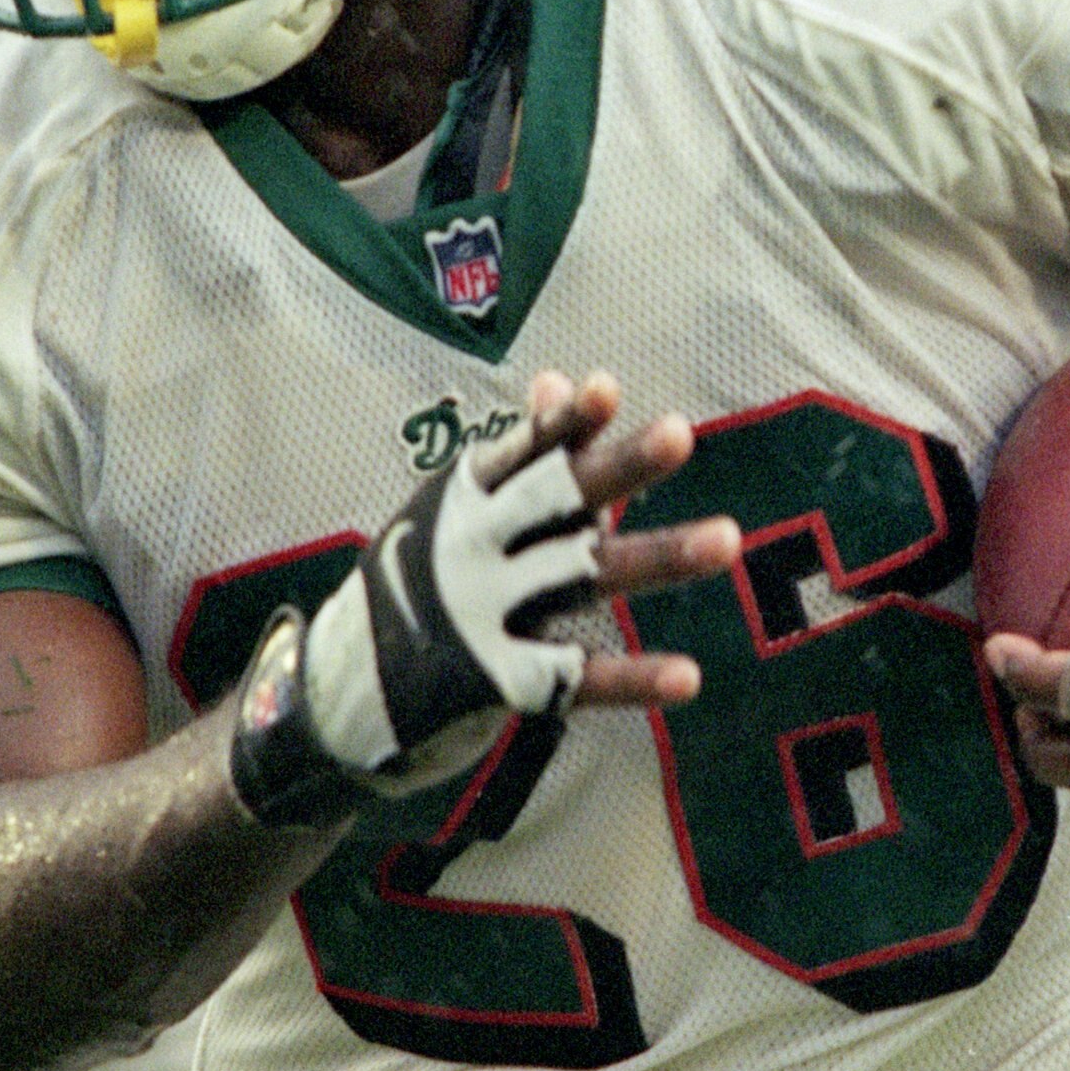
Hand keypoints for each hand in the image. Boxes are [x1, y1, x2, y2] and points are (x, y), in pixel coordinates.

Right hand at [236, 371, 737, 819]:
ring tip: (730, 538)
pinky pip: (576, 678)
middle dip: (619, 468)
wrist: (338, 695)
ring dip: (660, 557)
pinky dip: (634, 680)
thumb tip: (560, 375)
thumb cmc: (417, 584)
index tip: (606, 388)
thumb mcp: (453, 512)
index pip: (526, 451)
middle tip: (682, 433)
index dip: (566, 421)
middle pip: (559, 500)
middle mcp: (474, 548)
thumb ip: (522, 455)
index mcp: (466, 499)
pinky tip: (689, 677)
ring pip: (585, 577)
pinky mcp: (497, 681)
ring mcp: (484, 614)